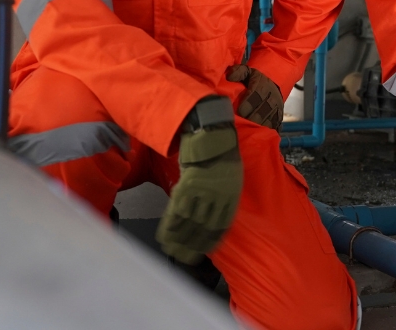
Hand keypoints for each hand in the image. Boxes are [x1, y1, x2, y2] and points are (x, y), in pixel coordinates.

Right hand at [157, 102, 243, 264]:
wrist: (209, 136)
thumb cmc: (220, 156)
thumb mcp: (229, 178)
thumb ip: (221, 199)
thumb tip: (207, 218)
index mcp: (231, 197)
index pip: (220, 227)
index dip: (210, 242)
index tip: (202, 252)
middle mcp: (218, 198)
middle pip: (204, 228)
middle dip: (192, 246)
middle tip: (184, 259)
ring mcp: (202, 193)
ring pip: (189, 223)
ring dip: (178, 240)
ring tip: (171, 251)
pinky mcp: (186, 187)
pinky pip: (177, 211)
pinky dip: (169, 225)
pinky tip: (164, 236)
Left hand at [226, 64, 282, 130]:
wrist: (273, 83)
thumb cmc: (254, 80)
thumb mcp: (247, 72)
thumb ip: (238, 72)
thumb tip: (230, 76)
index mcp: (262, 86)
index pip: (257, 94)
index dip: (249, 103)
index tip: (240, 111)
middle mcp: (271, 98)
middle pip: (264, 109)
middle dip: (254, 118)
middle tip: (244, 124)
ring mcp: (276, 109)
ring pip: (270, 119)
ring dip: (261, 126)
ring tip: (250, 133)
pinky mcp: (279, 117)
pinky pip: (275, 125)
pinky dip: (269, 132)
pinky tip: (261, 137)